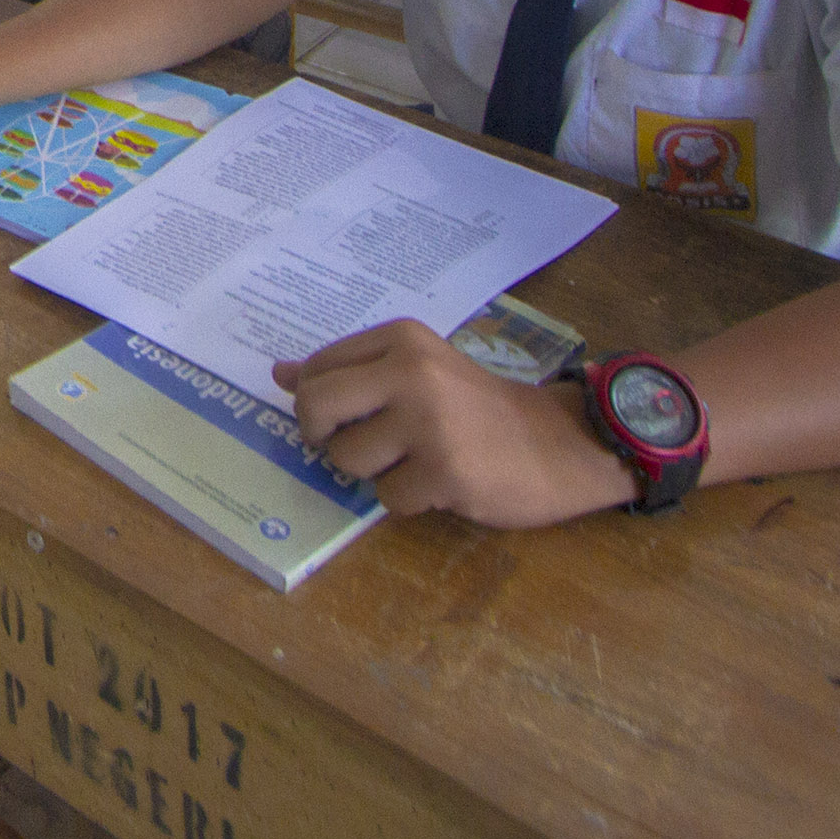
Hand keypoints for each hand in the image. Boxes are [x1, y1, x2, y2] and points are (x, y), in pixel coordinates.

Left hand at [278, 323, 633, 528]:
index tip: (339, 417)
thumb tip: (279, 373)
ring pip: (347, 459)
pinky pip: (387, 497)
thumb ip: (351, 371)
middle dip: (320, 436)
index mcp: (402, 339)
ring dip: (373, 472)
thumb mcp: (417, 370)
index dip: (314, 402)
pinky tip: (440, 482)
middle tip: (352, 444)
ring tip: (413, 461)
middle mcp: (411, 372)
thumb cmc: (479, 407)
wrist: (560, 443)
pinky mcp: (444, 471)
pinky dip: (407, 498)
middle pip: (314, 407)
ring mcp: (428, 423)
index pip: (316, 368)